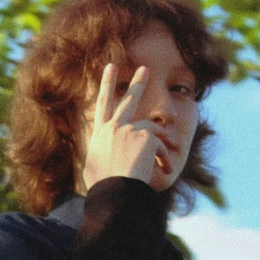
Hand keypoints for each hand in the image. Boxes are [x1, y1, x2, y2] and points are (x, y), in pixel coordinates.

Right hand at [82, 64, 171, 189]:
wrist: (114, 191)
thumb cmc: (103, 186)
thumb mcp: (93, 168)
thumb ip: (100, 155)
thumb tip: (100, 156)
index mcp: (100, 134)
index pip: (103, 103)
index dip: (106, 84)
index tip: (111, 68)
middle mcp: (114, 127)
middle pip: (128, 99)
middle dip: (137, 82)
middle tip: (145, 69)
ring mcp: (130, 130)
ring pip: (152, 127)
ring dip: (162, 141)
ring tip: (166, 159)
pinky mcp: (145, 137)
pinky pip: (160, 147)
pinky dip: (164, 160)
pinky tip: (164, 171)